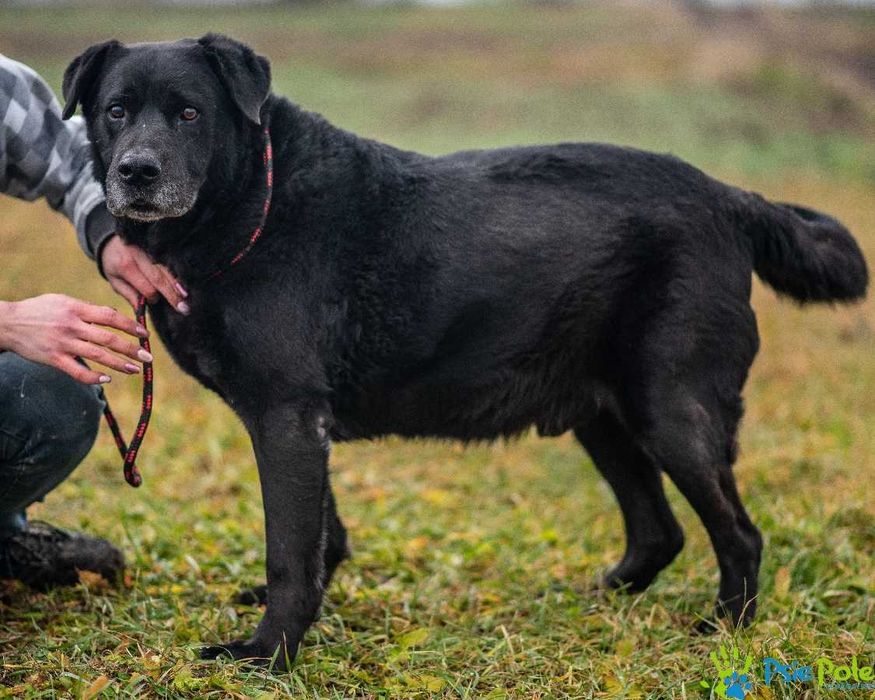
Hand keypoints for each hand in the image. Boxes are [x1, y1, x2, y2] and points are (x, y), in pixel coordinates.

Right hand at [0, 294, 150, 384]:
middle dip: (131, 349)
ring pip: (97, 356)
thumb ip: (87, 309)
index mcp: (76, 309)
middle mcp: (71, 326)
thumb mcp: (63, 301)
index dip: (130, 326)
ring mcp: (62, 343)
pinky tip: (107, 379)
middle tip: (148, 357)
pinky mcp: (53, 359)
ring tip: (135, 369)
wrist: (8, 323)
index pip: (110, 317)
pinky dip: (93, 377)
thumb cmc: (39, 310)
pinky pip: (77, 371)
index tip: (144, 334)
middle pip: (108, 339)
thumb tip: (113, 316)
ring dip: (119, 364)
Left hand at [100, 234, 188, 312]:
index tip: (155, 302)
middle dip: (172, 294)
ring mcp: (150, 247)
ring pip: (168, 268)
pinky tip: (188, 280)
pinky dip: (180, 271)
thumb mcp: (115, 281)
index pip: (145, 286)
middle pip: (160, 277)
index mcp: (126, 265)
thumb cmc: (114, 264)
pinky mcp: (158, 244)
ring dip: (179, 283)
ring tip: (188, 296)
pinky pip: (171, 258)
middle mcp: (139, 254)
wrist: (112, 239)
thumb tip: (142, 312)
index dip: (153, 297)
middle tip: (184, 308)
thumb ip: (129, 295)